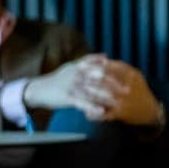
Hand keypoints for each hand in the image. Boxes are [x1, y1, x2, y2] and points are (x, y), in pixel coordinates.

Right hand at [23, 56, 161, 124]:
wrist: (39, 89)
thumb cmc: (59, 79)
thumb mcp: (73, 66)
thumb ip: (90, 60)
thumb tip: (106, 56)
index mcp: (81, 66)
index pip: (102, 67)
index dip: (116, 72)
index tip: (129, 77)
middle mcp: (77, 74)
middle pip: (100, 79)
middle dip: (115, 85)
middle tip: (129, 91)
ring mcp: (72, 85)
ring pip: (93, 91)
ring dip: (107, 98)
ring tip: (120, 103)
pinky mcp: (67, 97)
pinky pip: (82, 103)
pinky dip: (92, 107)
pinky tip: (101, 112)